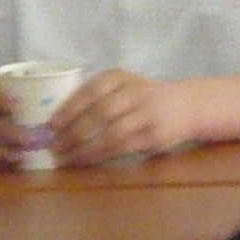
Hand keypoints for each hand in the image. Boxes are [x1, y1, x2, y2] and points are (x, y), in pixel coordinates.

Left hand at [51, 70, 201, 166]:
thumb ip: (95, 96)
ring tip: (64, 158)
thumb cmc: (142, 96)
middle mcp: (135, 93)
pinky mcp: (155, 137)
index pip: (91, 90)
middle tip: (53, 145)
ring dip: (84, 148)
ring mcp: (147, 115)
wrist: (188, 105)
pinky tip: (85, 161)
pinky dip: (100, 156)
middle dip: (73, 131)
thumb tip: (55, 120)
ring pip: (111, 134)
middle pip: (100, 113)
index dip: (70, 108)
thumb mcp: (122, 85)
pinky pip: (123, 148)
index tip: (51, 124)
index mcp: (120, 77)